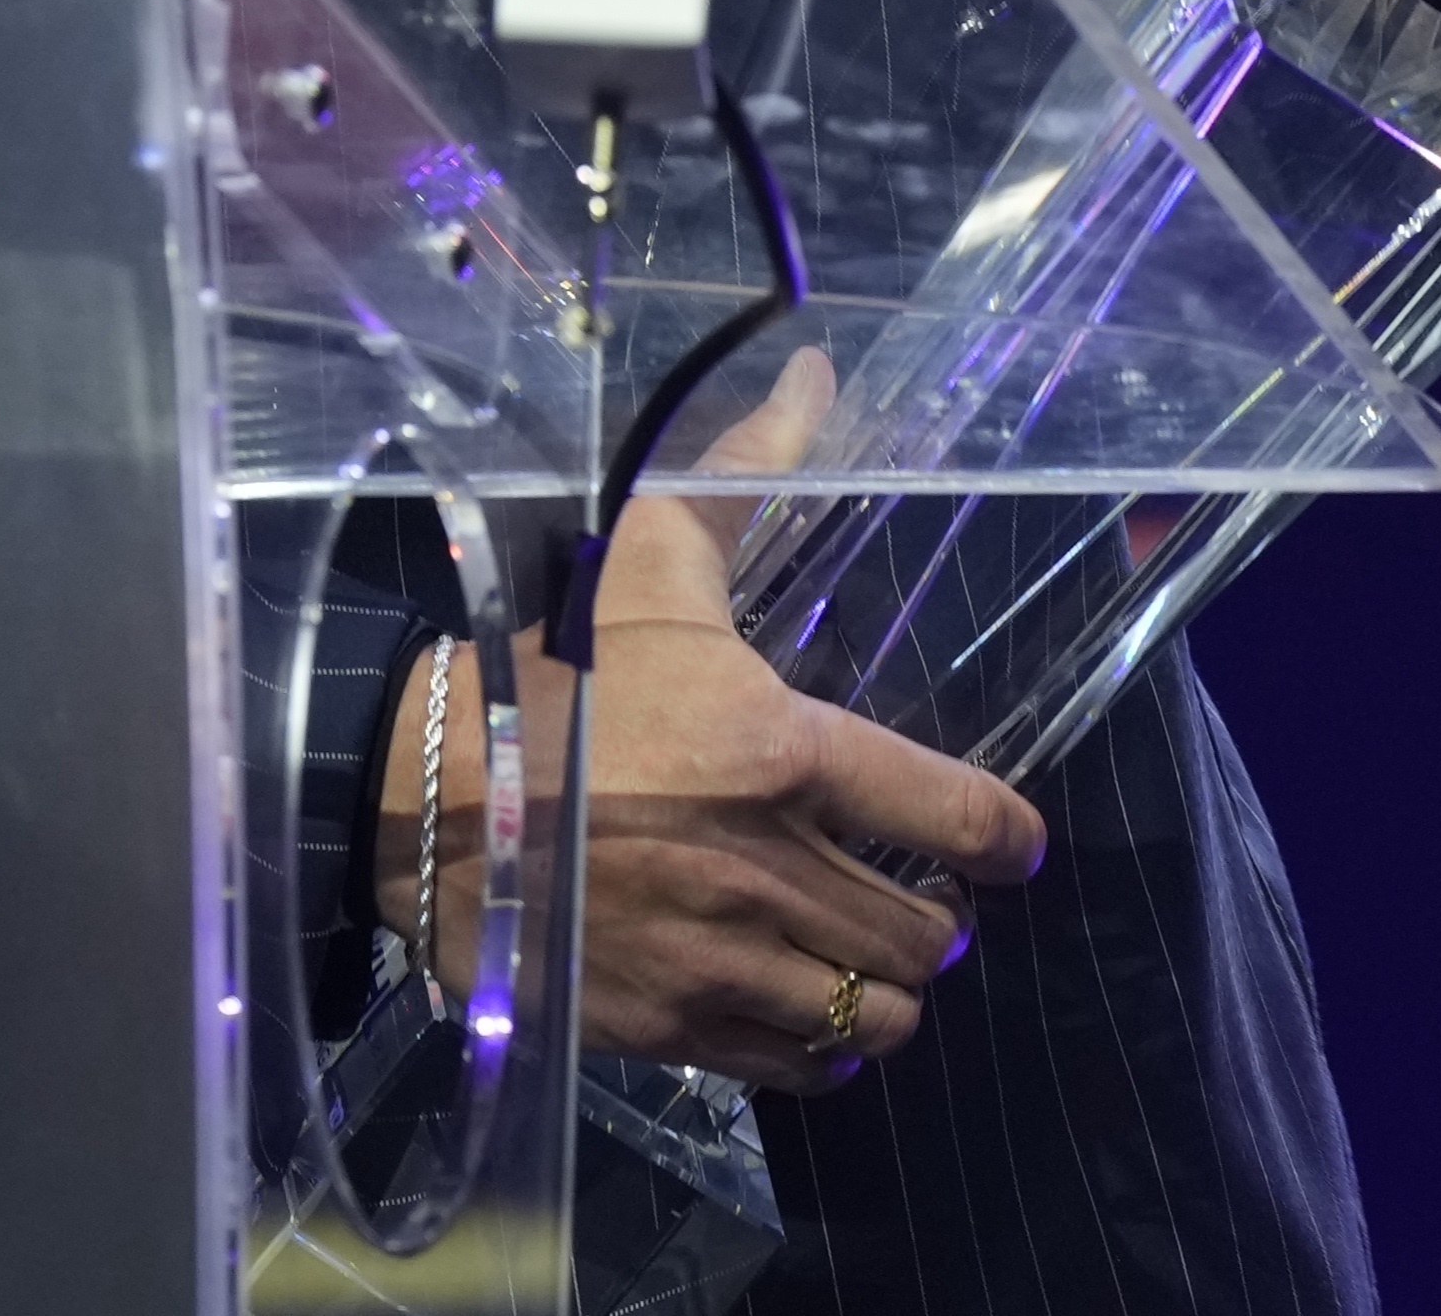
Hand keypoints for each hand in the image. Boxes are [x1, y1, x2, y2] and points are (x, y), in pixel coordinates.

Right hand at [521, 373, 1041, 1087]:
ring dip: (886, 990)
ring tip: (866, 959)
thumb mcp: (646, 556)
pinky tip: (804, 1008)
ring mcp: (719, 956)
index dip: (1007, 838)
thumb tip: (813, 373)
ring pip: (871, 1012)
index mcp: (779, 749)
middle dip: (936, 919)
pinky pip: (795, 1067)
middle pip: (920, 932)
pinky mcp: (671, 1027)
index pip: (954, 812)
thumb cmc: (547, 668)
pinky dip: (820, 1047)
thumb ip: (747, 471)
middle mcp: (767, 866)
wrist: (423, 797)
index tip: (1017, 848)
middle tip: (919, 896)